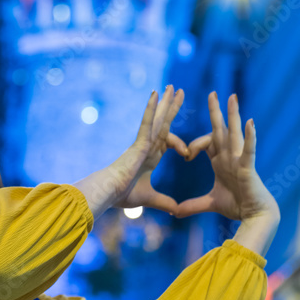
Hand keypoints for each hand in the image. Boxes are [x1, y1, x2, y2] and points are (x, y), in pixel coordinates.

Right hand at [112, 85, 188, 213]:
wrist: (109, 193)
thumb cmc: (123, 195)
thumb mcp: (150, 199)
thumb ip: (164, 202)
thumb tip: (177, 211)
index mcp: (149, 157)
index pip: (167, 142)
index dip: (179, 144)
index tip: (189, 153)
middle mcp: (147, 146)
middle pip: (163, 123)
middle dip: (171, 108)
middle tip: (179, 91)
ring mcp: (143, 143)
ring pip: (157, 119)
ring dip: (165, 103)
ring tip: (172, 87)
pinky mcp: (139, 142)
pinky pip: (147, 122)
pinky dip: (151, 108)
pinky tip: (156, 94)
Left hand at [177, 93, 278, 220]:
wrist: (254, 216)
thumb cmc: (236, 206)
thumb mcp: (210, 203)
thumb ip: (192, 205)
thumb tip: (175, 212)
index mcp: (220, 161)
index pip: (206, 142)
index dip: (194, 146)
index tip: (186, 156)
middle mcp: (230, 156)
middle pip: (221, 129)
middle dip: (216, 112)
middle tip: (212, 93)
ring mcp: (239, 159)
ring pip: (235, 133)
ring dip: (233, 114)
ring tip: (232, 97)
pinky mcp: (248, 167)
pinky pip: (249, 149)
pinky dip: (250, 137)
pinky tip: (251, 123)